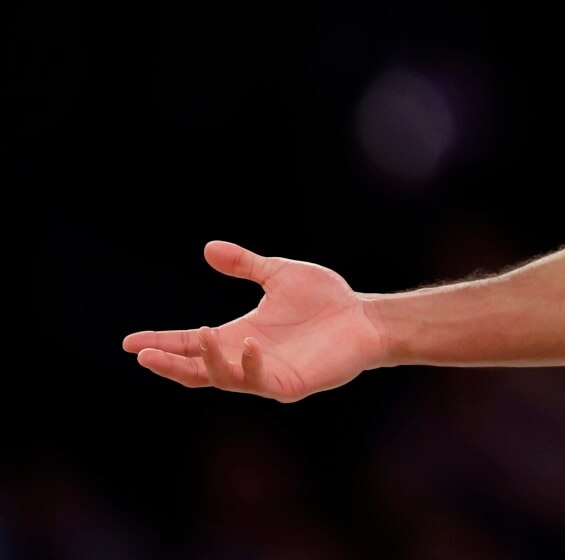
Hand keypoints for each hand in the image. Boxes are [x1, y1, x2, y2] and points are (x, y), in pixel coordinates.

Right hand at [123, 241, 386, 401]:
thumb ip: (245, 264)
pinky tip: (248, 343)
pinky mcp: (289, 384)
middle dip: (169, 363)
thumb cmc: (326, 300)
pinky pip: (260, 379)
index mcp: (239, 335)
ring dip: (208, 360)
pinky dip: (249, 363)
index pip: (191, 345)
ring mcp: (266, 374)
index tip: (129, 342)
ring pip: (223, 378)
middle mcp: (246, 357)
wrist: (365, 317)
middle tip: (144, 354)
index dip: (162, 342)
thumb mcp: (279, 275)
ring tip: (199, 335)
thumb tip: (208, 248)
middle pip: (196, 369)